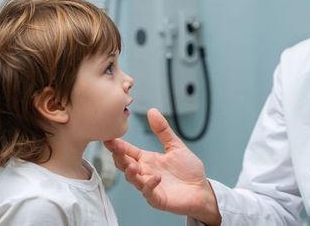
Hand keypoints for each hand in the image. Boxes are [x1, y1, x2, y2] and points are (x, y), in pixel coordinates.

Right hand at [103, 108, 220, 225]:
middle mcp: (145, 172)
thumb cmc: (188, 170)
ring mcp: (149, 186)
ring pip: (133, 179)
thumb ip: (163, 130)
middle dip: (118, 156)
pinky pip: (149, 193)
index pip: (128, 151)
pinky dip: (150, 185)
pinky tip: (156, 178)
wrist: (202, 190)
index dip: (117, 145)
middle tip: (115, 147)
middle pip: (125, 165)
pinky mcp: (157, 198)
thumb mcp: (175, 146)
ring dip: (130, 172)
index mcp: (147, 160)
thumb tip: (152, 111)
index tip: (108, 137)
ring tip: (132, 165)